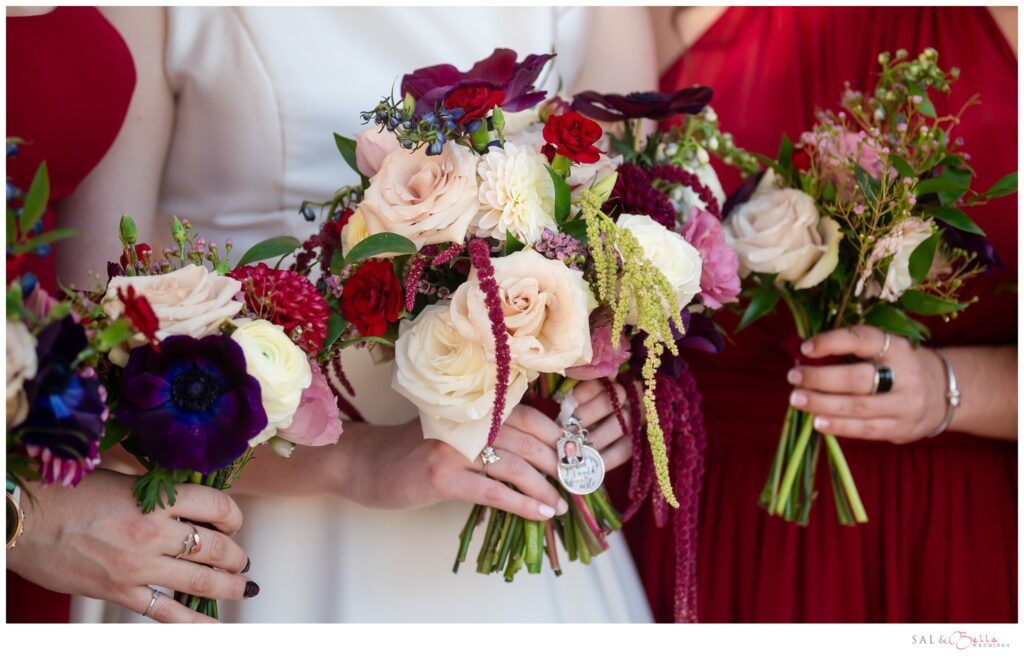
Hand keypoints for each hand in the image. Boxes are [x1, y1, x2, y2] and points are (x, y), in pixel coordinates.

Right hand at [7, 469, 254, 622]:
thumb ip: (161, 495)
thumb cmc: (70, 494)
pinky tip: (214, 625)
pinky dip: (195, 621)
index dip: (234, 516)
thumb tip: (195, 507)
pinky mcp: (120, 592)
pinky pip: (166, 612)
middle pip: (216, 548)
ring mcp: (137, 567)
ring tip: (241, 586)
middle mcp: (152, 534)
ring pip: (200, 581)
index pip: (218, 507)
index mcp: (156, 499)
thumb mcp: (124, 481)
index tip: (233, 522)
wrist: (23, 521)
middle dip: (236, 556)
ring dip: (228, 585)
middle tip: (241, 559)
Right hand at [338, 382, 631, 521]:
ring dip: (545, 487)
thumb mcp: (454, 430)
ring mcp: (453, 447)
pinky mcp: (442, 475)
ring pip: (515, 465)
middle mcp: (466, 420)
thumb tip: (540, 450)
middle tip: (578, 482)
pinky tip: (541, 513)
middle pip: (528, 440)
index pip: (528, 415)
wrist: (364, 462)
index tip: (578, 454)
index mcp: (473, 406)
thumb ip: (489, 431)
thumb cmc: (413, 448)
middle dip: (559, 464)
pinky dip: (523, 504)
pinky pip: (493, 491)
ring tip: (562, 503)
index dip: (557, 435)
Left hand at [787, 325, 946, 442]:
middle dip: (819, 378)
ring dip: (821, 404)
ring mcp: (905, 405)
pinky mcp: (901, 429)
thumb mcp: (885, 349)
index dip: (831, 342)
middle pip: (856, 378)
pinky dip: (838, 426)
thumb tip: (803, 355)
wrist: (946, 392)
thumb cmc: (899, 366)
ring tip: (797, 399)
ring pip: (857, 407)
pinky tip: (817, 422)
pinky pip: (865, 430)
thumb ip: (850, 351)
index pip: (863, 340)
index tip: (805, 348)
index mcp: (898, 348)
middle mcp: (905, 375)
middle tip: (793, 377)